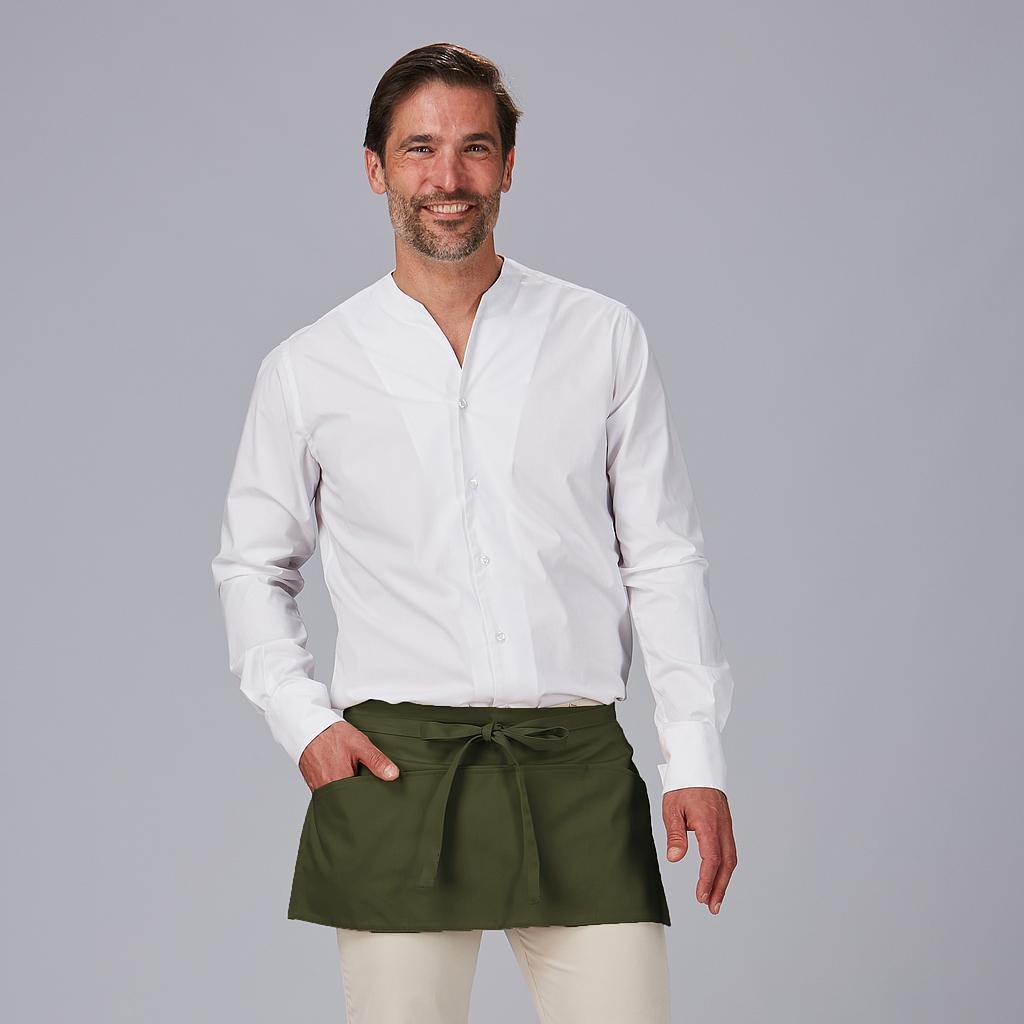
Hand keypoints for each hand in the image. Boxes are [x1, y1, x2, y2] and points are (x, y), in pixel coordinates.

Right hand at [297, 721, 400, 791]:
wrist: (308, 728)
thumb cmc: (332, 735)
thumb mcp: (359, 744)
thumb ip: (376, 761)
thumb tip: (393, 775)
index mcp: (340, 782)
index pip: (359, 801)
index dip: (370, 799)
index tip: (378, 796)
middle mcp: (327, 790)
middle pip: (349, 802)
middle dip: (360, 798)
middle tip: (369, 790)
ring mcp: (319, 788)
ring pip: (339, 798)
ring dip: (349, 793)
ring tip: (358, 784)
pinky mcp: (314, 785)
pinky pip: (330, 793)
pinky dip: (338, 789)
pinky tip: (345, 779)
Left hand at [662, 787, 736, 914]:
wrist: (697, 765)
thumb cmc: (682, 785)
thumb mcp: (672, 808)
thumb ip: (675, 834)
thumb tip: (675, 859)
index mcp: (709, 823)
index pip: (712, 858)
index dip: (707, 880)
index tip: (701, 897)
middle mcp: (722, 826)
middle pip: (727, 863)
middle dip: (720, 887)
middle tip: (712, 907)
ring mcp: (726, 825)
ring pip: (731, 857)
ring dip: (724, 879)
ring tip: (715, 898)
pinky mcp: (725, 824)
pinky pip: (729, 849)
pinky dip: (725, 866)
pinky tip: (718, 875)